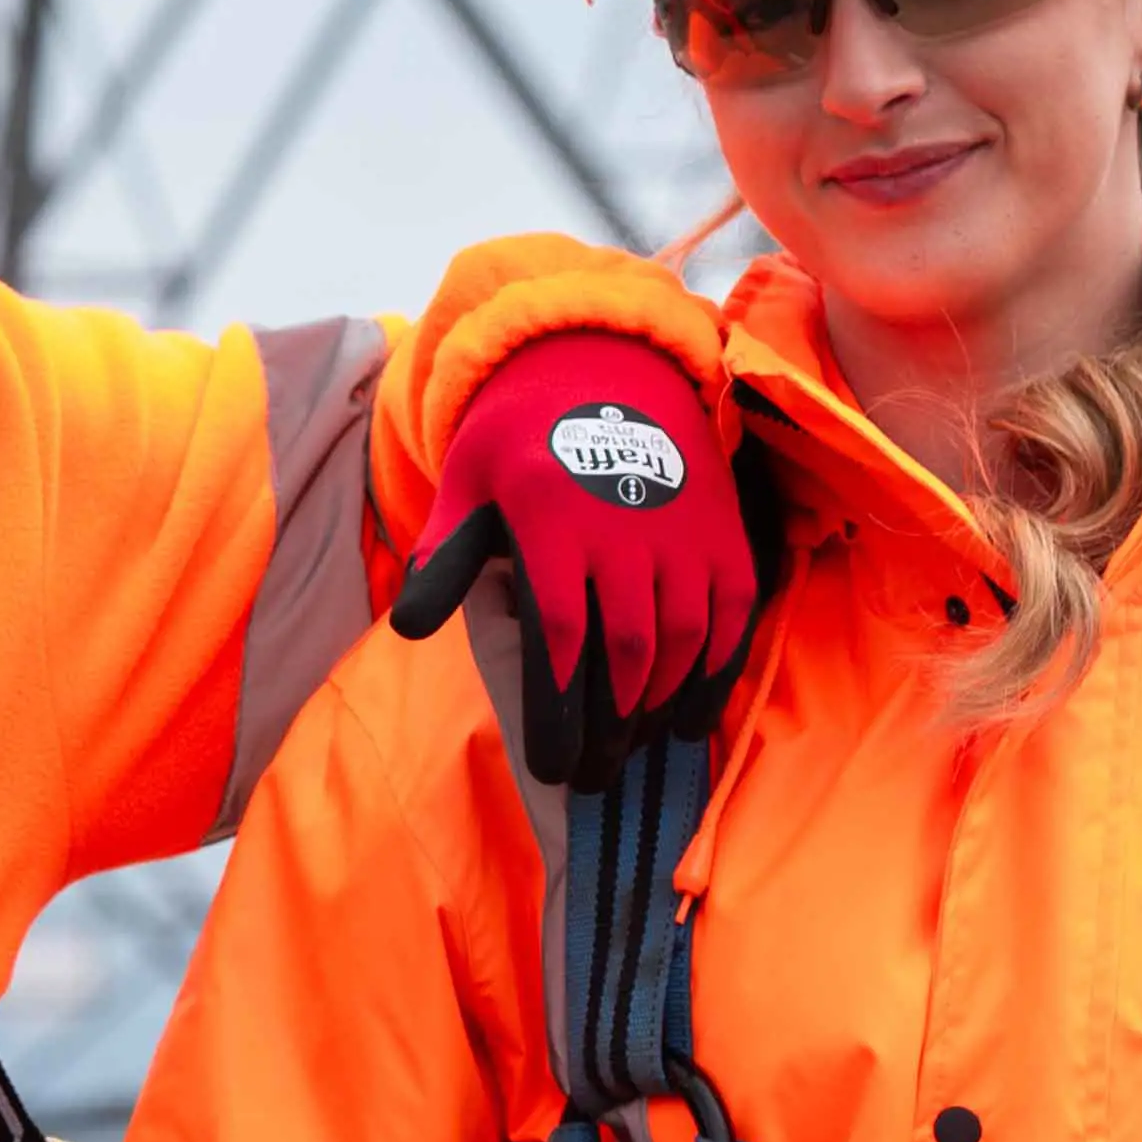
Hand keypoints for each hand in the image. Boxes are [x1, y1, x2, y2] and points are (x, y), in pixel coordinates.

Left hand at [389, 328, 754, 786]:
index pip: (561, 628)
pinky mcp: (722, 532)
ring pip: (681, 637)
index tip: (550, 761)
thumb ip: (445, 552)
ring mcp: (682, 528)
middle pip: (624, 647)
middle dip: (606, 724)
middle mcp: (625, 523)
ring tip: (626, 753)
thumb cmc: (522, 434)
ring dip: (655, 705)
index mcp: (553, 514)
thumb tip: (411, 628)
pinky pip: (729, 615)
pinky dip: (712, 672)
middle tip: (587, 779)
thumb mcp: (468, 478)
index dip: (558, 701)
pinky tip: (683, 719)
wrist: (604, 362)